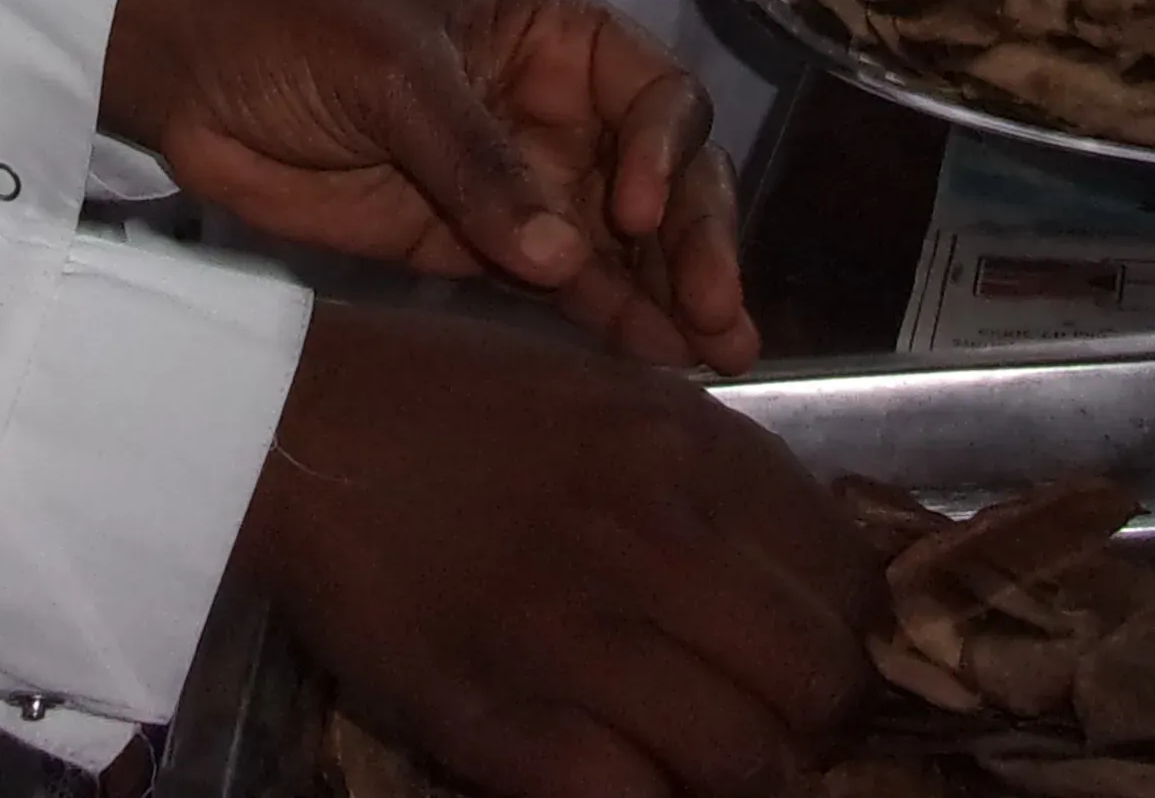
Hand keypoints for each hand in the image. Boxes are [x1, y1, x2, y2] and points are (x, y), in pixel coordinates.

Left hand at [99, 0, 749, 369]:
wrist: (191, 74)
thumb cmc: (298, 30)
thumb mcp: (393, 72)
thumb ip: (476, 161)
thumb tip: (565, 256)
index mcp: (552, 37)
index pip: (654, 92)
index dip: (664, 151)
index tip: (632, 209)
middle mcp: (555, 109)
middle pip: (658, 176)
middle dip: (694, 241)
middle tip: (722, 315)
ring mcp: (519, 184)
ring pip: (621, 244)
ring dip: (671, 294)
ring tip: (719, 357)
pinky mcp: (473, 248)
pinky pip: (560, 287)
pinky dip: (608, 321)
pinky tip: (656, 361)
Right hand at [234, 304, 874, 797]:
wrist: (299, 425)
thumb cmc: (458, 405)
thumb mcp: (615, 395)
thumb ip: (717, 474)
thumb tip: (812, 574)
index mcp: (693, 446)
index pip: (853, 576)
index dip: (855, 636)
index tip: (821, 660)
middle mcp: (658, 534)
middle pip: (822, 679)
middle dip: (817, 724)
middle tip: (773, 731)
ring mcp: (581, 631)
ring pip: (747, 759)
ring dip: (740, 778)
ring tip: (698, 764)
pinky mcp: (503, 718)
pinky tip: (620, 778)